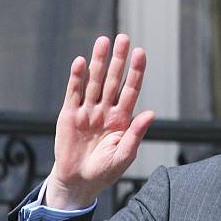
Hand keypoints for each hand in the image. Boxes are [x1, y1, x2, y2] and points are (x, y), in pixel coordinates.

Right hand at [46, 34, 154, 209]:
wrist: (79, 181)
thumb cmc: (106, 170)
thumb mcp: (125, 155)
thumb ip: (136, 134)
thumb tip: (151, 113)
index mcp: (122, 118)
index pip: (131, 90)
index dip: (136, 72)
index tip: (141, 53)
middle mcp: (106, 110)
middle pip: (113, 80)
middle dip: (119, 59)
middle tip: (123, 38)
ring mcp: (88, 110)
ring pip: (94, 81)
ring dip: (98, 62)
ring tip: (103, 41)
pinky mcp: (69, 115)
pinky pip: (74, 93)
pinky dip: (76, 78)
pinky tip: (80, 62)